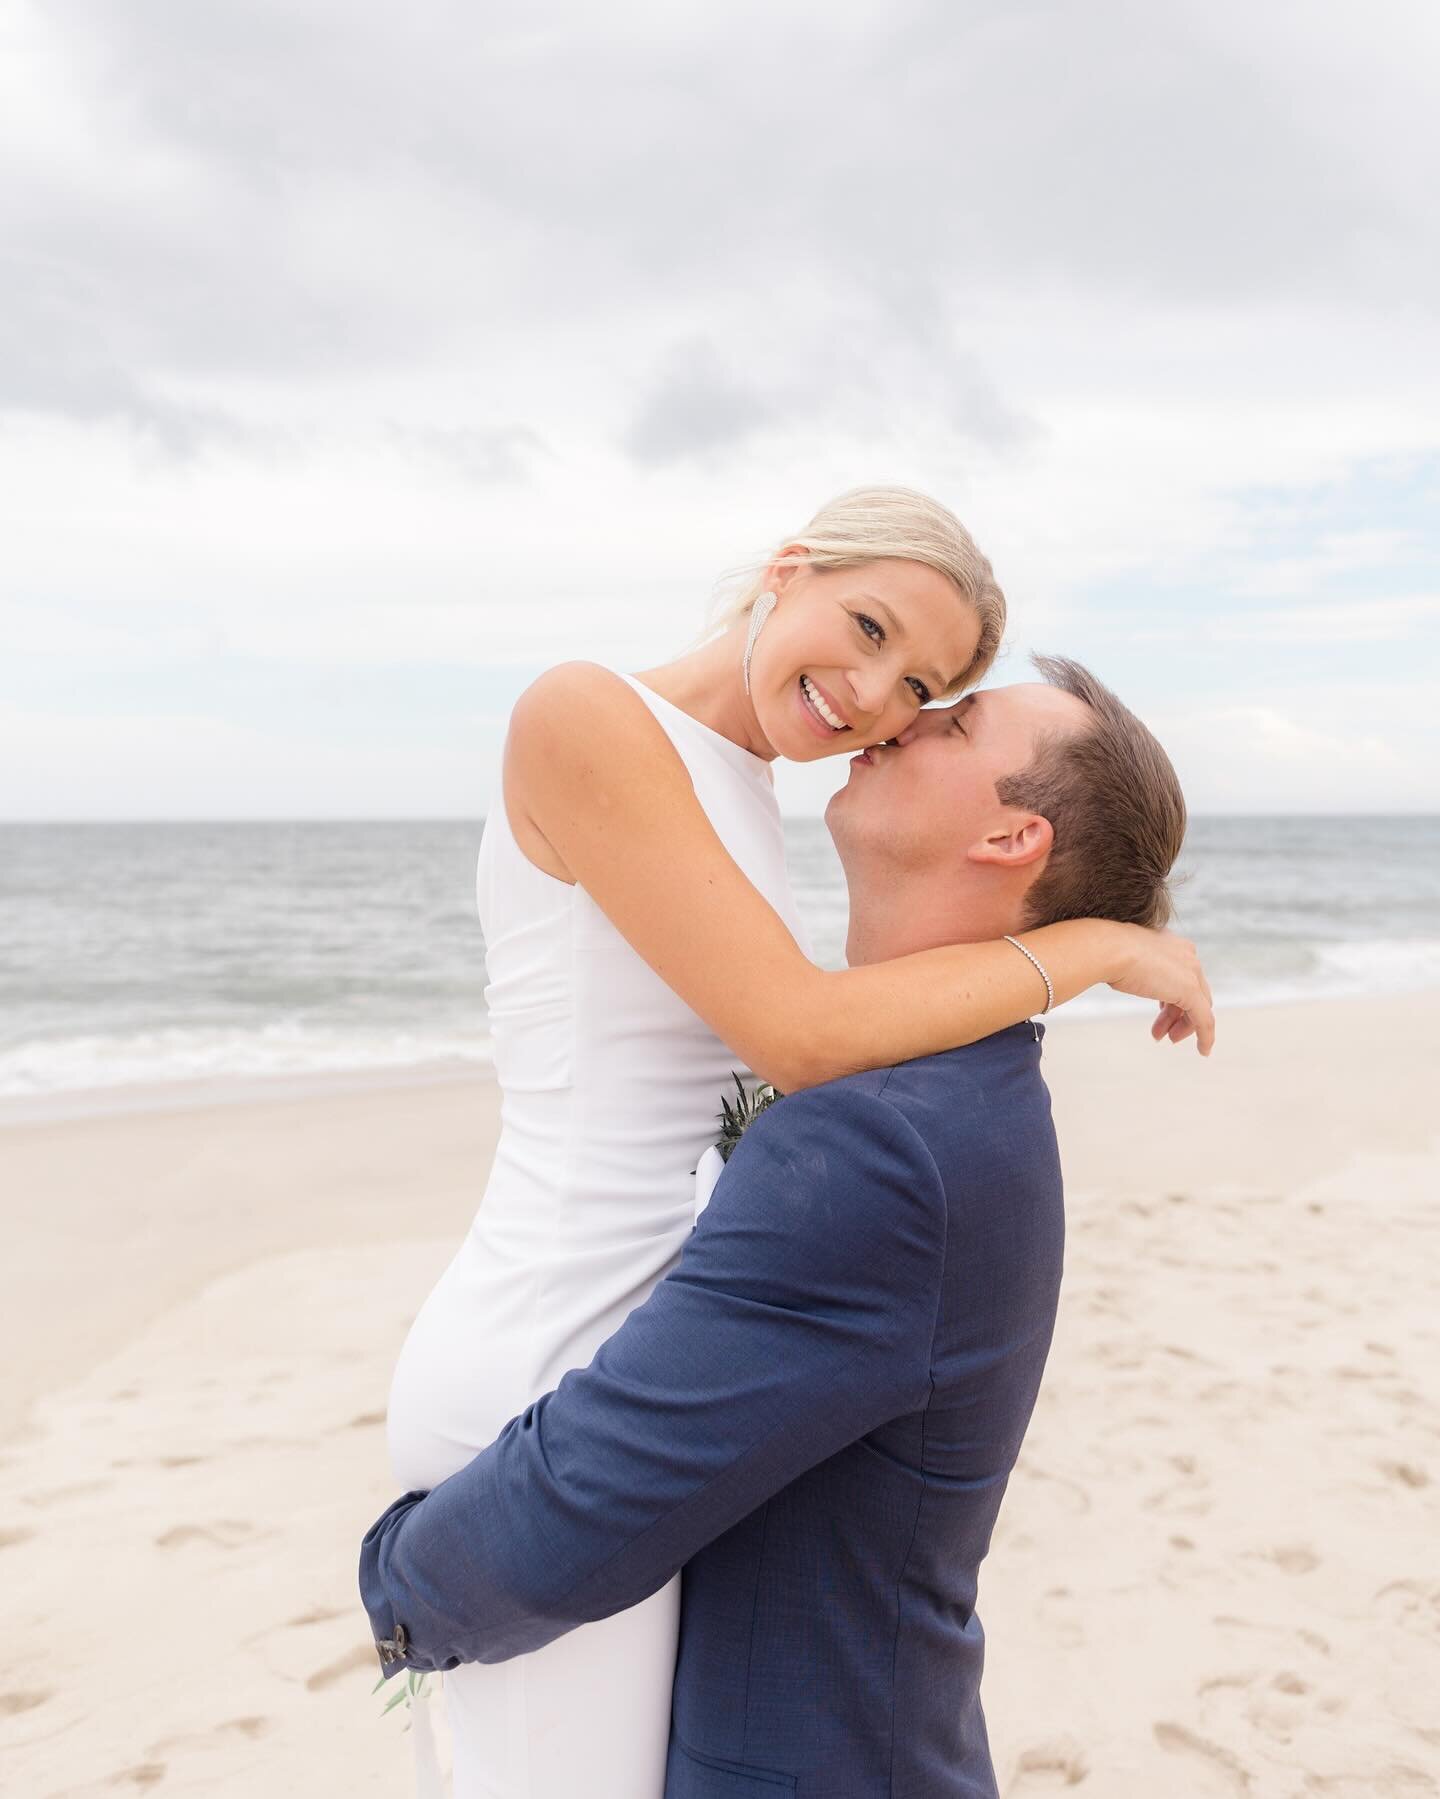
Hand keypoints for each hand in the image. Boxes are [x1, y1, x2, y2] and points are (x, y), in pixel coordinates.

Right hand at [1106, 926, 1214, 1055]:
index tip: (1160, 1012)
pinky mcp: (1191, 991)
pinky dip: (1205, 1036)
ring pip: (1199, 1006)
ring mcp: (1191, 972)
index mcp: (1174, 945)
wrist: (1109, 949)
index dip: (1172, 997)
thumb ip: (1136, 966)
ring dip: (1183, 1026)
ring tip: (1167, 1038)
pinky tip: (1203, 1051)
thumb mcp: (1128, 959)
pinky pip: (1204, 1020)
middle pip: (1193, 992)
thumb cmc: (1109, 952)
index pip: (1182, 976)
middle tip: (1164, 1032)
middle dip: (1177, 1014)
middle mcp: (1187, 955)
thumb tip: (1125, 973)